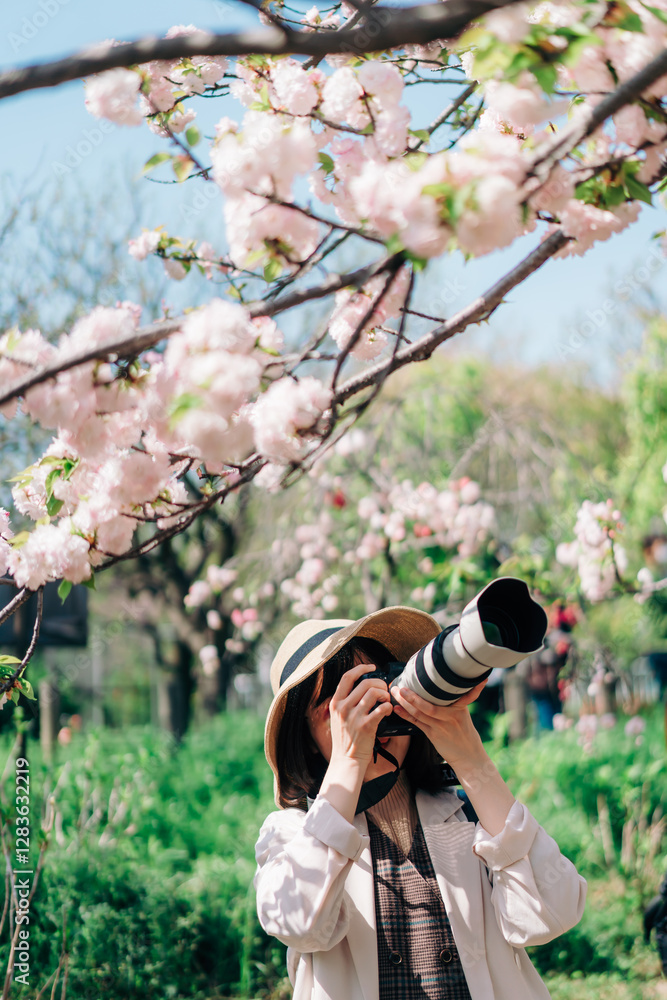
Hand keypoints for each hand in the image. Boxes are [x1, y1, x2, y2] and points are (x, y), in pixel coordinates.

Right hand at [325, 662, 392, 766]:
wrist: (346, 760)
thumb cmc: (345, 739)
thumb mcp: (337, 717)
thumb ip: (344, 702)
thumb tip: (359, 686)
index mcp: (335, 703)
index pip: (347, 677)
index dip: (361, 668)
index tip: (372, 667)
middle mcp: (343, 708)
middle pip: (365, 682)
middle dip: (379, 683)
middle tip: (384, 690)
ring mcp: (354, 717)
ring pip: (374, 692)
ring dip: (385, 694)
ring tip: (386, 701)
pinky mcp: (366, 726)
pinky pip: (381, 709)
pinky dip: (388, 707)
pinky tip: (388, 711)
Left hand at [391, 680, 514, 835]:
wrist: (469, 757)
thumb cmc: (464, 734)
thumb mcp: (463, 714)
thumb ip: (454, 702)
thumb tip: (439, 688)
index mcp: (459, 706)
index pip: (449, 690)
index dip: (433, 681)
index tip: (421, 670)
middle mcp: (451, 715)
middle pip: (428, 703)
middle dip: (412, 694)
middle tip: (400, 685)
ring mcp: (442, 726)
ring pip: (420, 713)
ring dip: (405, 703)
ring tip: (395, 693)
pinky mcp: (434, 735)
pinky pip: (417, 723)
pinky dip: (406, 715)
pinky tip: (397, 709)